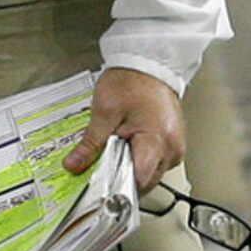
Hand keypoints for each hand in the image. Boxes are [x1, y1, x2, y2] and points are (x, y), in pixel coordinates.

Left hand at [63, 67, 184, 195]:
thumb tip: (74, 164)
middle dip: (123, 177)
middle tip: (105, 162)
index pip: (137, 180)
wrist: (148, 65)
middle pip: (145, 182)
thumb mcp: (103, 113)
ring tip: (119, 149)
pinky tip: (130, 147)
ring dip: (132, 169)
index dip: (117, 185)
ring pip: (151, 175)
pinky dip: (140, 160)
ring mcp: (176, 147)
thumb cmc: (131, 81)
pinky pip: (156, 164)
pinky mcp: (174, 144)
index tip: (100, 185)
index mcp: (157, 140)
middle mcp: (172, 148)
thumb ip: (89, 144)